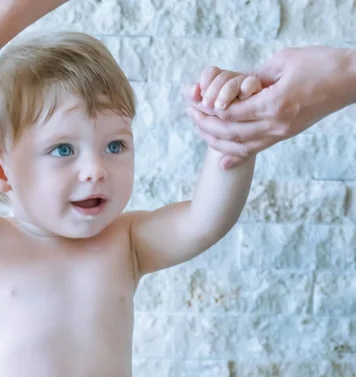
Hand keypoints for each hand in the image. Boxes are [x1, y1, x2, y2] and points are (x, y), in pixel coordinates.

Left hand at [185, 46, 355, 168]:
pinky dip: (236, 156)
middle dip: (205, 123)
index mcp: (273, 103)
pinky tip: (222, 163)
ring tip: (198, 129)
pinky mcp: (285, 135)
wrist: (351, 80)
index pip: (230, 112)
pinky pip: (256, 150)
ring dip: (215, 140)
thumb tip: (232, 87)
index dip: (207, 108)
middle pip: (230, 131)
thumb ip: (254, 76)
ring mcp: (281, 133)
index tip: (193, 100)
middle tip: (189, 112)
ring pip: (240, 145)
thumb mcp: (283, 61)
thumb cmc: (320, 64)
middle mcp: (276, 124)